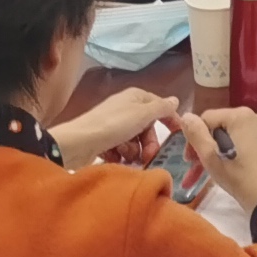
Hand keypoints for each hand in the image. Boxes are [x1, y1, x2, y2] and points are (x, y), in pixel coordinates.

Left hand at [52, 85, 174, 169]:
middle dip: (148, 143)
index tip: (177, 137)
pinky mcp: (104, 141)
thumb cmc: (114, 124)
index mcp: (136, 97)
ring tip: (126, 157)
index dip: (169, 120)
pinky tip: (116, 159)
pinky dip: (120, 155)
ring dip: (133, 151)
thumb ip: (161, 108)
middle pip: (147, 127)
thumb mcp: (142, 114)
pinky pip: (120, 149)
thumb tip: (175, 100)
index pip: (160, 107)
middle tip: (148, 156)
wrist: (79, 142)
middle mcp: (125, 109)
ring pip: (134, 140)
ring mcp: (114, 125)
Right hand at [177, 106, 256, 212]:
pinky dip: (231, 152)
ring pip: (230, 135)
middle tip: (196, 168)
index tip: (190, 160)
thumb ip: (196, 134)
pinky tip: (226, 168)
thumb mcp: (210, 157)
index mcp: (240, 115)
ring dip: (216, 152)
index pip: (206, 119)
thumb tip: (186, 116)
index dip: (194, 139)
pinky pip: (242, 140)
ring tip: (208, 172)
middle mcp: (254, 116)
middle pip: (219, 126)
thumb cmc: (237, 176)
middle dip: (205, 147)